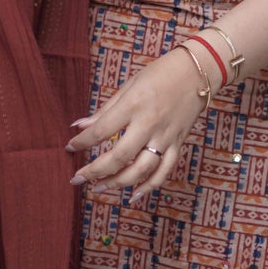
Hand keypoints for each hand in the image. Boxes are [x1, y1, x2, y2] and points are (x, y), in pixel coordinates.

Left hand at [67, 49, 210, 207]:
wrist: (198, 72)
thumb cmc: (160, 74)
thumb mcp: (129, 85)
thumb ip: (105, 109)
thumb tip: (78, 125)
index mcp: (134, 105)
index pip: (101, 130)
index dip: (81, 142)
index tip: (69, 147)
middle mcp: (149, 124)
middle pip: (119, 157)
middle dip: (94, 171)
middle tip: (77, 178)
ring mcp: (165, 137)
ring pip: (140, 170)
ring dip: (117, 183)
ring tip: (99, 187)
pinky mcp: (178, 144)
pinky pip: (164, 172)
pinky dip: (149, 187)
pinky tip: (133, 196)